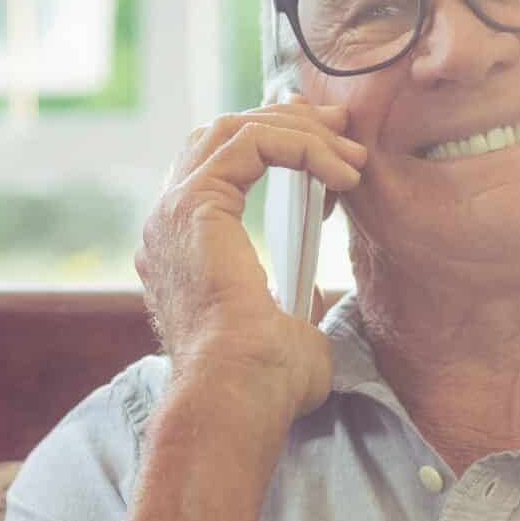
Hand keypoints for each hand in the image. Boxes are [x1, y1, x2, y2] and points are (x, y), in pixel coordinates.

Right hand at [136, 102, 365, 424]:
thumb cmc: (263, 385)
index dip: (275, 144)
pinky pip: (252, 142)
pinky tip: (341, 172)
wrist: (238, 397)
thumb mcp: (287, 333)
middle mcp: (167, 223)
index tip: (331, 153)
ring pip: (237, 129)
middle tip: (343, 133)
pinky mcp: (195, 204)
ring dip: (302, 132)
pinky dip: (301, 146)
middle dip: (290, 123)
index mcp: (181, 249)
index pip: (218, 165)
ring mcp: (173, 210)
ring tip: (352, 153)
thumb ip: (291, 305)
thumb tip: (309, 295)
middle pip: (223, 136)